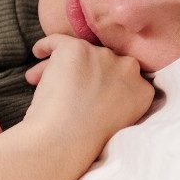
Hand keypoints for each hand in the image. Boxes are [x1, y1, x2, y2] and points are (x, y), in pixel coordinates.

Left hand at [23, 34, 154, 162]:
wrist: (66, 138)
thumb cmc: (83, 139)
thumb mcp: (115, 121)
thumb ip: (114, 100)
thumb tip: (93, 88)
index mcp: (142, 90)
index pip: (121, 77)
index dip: (100, 83)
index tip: (84, 93)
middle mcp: (128, 69)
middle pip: (102, 63)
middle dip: (81, 74)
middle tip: (61, 88)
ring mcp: (103, 55)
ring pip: (79, 54)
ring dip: (58, 66)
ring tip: (37, 81)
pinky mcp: (78, 48)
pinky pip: (57, 40)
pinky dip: (45, 45)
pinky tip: (37, 52)